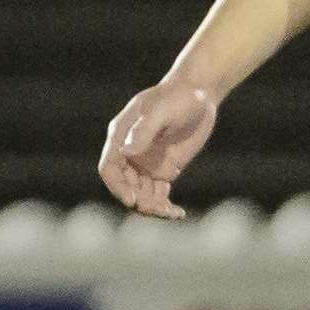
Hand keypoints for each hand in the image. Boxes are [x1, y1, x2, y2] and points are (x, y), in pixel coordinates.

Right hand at [98, 80, 218, 218]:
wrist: (200, 96)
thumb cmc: (179, 96)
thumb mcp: (163, 110)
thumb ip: (145, 129)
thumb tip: (127, 151)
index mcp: (121, 136)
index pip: (109, 168)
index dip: (117, 187)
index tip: (133, 200)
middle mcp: (129, 153)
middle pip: (125, 186)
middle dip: (139, 201)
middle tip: (159, 209)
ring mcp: (145, 163)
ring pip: (140, 194)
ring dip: (152, 207)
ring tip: (171, 213)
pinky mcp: (162, 170)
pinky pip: (158, 195)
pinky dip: (165, 207)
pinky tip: (178, 214)